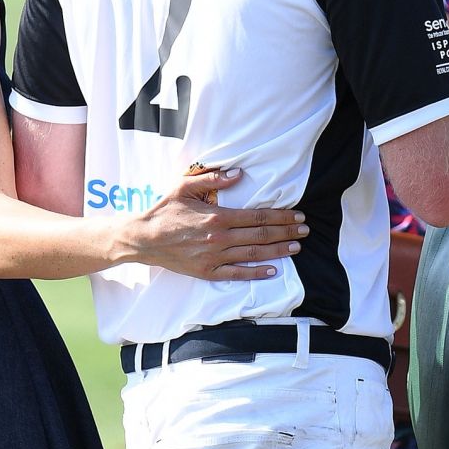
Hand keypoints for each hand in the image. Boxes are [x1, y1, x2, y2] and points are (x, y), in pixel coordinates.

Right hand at [127, 167, 307, 279]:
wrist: (143, 239)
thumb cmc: (164, 210)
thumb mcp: (184, 186)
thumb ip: (213, 180)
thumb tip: (238, 174)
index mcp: (217, 216)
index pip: (258, 216)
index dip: (281, 216)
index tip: (297, 215)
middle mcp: (220, 238)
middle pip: (261, 235)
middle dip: (287, 232)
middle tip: (305, 230)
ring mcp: (215, 258)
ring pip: (254, 254)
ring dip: (278, 250)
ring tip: (297, 247)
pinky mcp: (208, 272)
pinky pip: (237, 274)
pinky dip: (256, 273)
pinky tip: (273, 271)